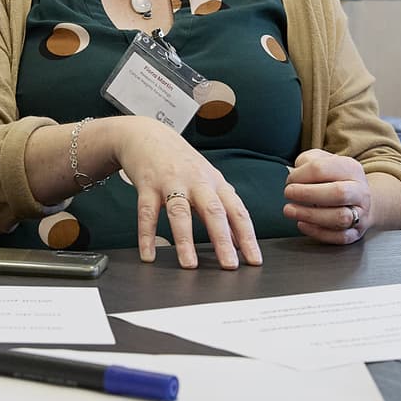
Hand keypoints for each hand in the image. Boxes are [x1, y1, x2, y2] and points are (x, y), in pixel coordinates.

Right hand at [112, 116, 262, 269]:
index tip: (254, 260)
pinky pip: (146, 212)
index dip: (247, 236)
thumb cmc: (182, 162)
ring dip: (185, 240)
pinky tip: (149, 254)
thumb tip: (238, 240)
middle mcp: (196, 181)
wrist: (149, 135)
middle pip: (213, 210)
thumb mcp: (207, 181)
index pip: (236, 211)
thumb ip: (222, 209)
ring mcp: (172, 182)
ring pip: (180, 212)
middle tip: (229, 264)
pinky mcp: (148, 184)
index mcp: (215, 183)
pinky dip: (147, 235)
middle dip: (222, 239)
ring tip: (189, 264)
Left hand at [282, 149, 369, 243]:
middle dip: (307, 194)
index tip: (290, 180)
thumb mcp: (323, 161)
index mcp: (351, 168)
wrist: (360, 199)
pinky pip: (339, 237)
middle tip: (288, 193)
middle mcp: (359, 191)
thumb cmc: (335, 179)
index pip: (323, 168)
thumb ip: (308, 162)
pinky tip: (302, 224)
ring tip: (290, 210)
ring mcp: (360, 214)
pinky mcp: (355, 233)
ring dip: (310, 215)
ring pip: (340, 217)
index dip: (301, 175)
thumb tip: (295, 176)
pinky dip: (317, 232)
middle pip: (337, 193)